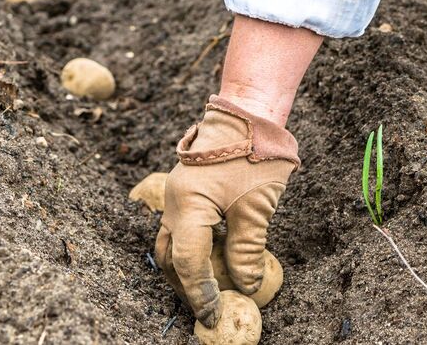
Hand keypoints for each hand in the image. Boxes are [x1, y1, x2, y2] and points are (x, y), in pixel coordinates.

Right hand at [154, 97, 297, 326]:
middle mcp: (174, 201)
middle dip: (186, 285)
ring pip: (172, 241)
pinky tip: (214, 256)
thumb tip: (245, 287)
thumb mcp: (256, 208)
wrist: (249, 110)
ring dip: (187, 266)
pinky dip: (193, 246)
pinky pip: (181, 226)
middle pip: (170, 256)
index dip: (201, 293)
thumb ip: (247, 250)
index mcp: (187, 206)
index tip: (215, 315)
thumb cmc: (255, 154)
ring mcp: (177, 193)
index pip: (188, 262)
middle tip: (208, 307)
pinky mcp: (187, 188)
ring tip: (210, 287)